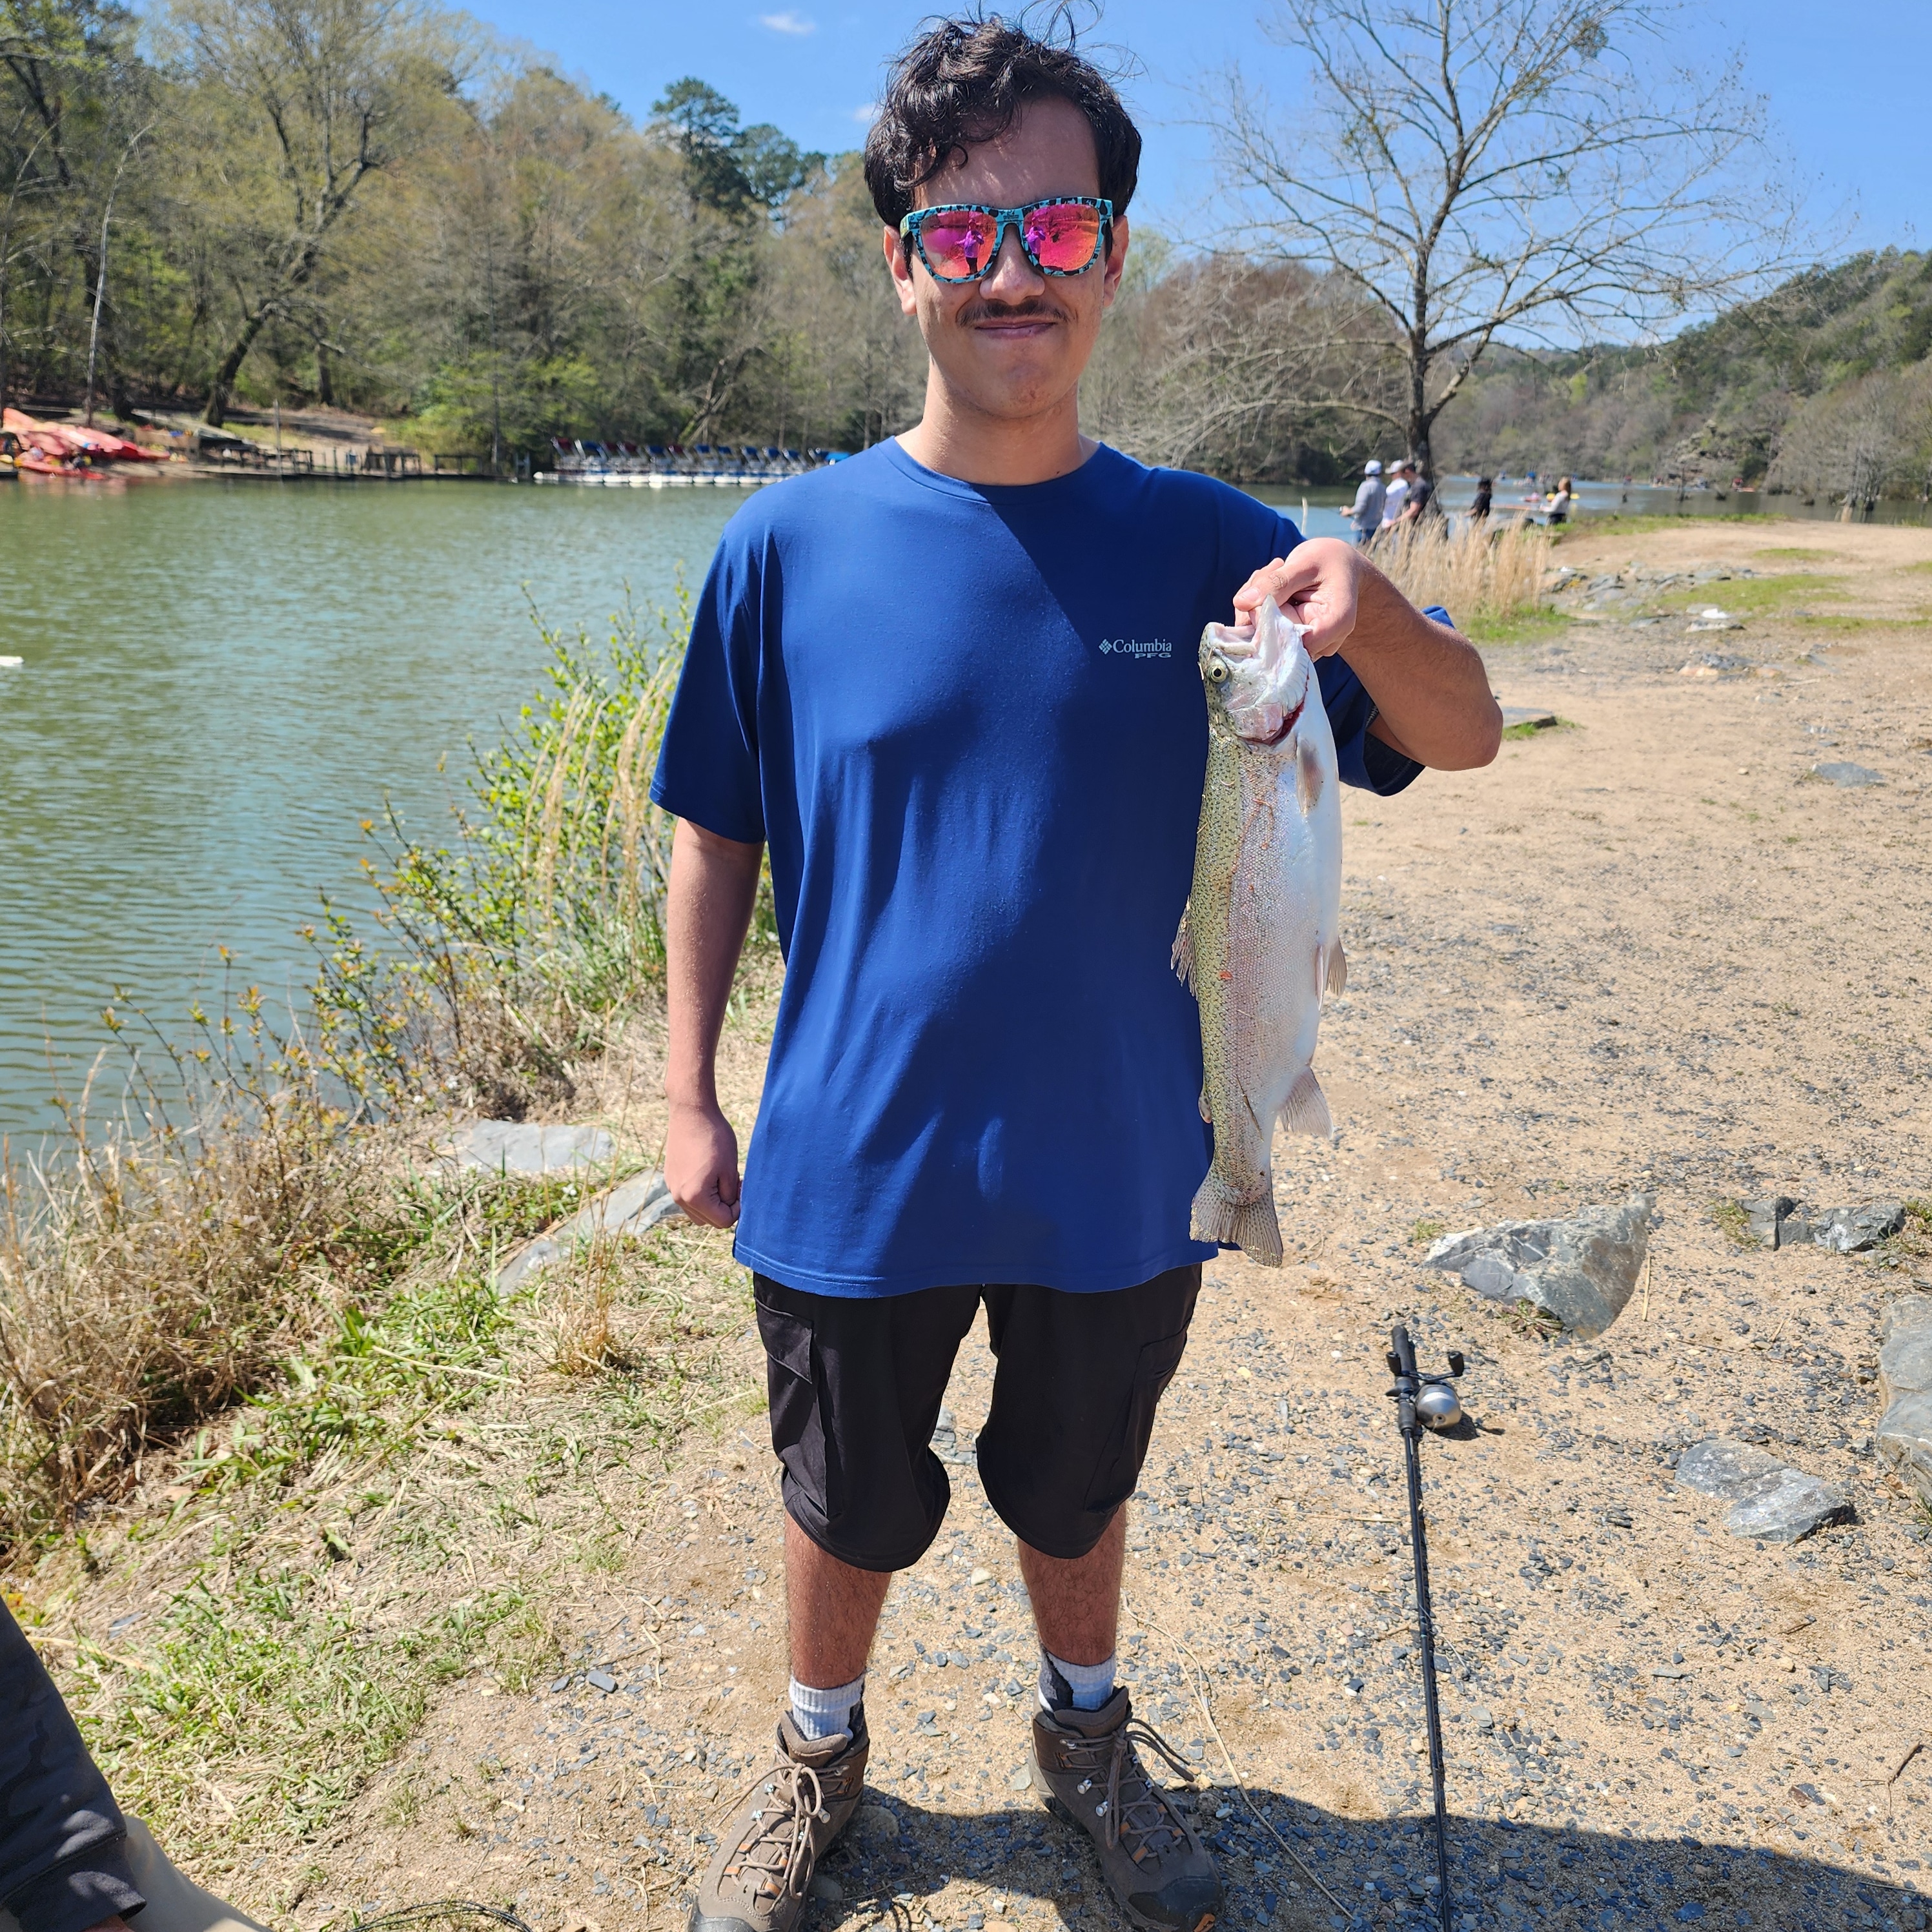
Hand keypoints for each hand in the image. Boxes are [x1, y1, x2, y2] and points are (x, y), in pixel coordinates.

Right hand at [666, 1099, 741, 1228]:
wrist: (691, 1112)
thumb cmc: (715, 1138)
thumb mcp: (730, 1170)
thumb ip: (730, 1196)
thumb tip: (730, 1209)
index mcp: (695, 1197)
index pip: (723, 1221)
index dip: (738, 1209)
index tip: (741, 1188)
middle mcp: (679, 1197)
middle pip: (708, 1220)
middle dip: (724, 1208)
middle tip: (734, 1185)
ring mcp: (672, 1188)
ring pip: (697, 1211)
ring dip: (712, 1203)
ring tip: (722, 1179)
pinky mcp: (670, 1178)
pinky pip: (687, 1197)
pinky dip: (700, 1193)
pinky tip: (709, 1172)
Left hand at [1231, 536, 1363, 658]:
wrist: (1343, 567)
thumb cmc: (1331, 560)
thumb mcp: (1306, 562)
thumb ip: (1276, 582)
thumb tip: (1241, 603)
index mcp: (1334, 624)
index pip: (1287, 639)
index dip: (1265, 617)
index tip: (1265, 583)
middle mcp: (1321, 644)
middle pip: (1270, 639)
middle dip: (1258, 602)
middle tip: (1273, 569)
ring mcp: (1304, 645)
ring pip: (1261, 634)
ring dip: (1258, 600)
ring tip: (1277, 571)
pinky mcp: (1290, 640)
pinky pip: (1262, 628)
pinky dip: (1260, 604)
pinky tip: (1274, 584)